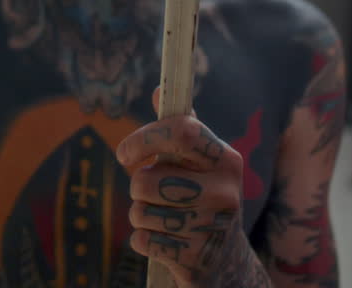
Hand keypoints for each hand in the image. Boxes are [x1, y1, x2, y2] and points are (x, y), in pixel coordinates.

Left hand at [116, 89, 252, 286]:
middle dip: (138, 187)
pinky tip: (166, 241)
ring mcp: (211, 227)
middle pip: (146, 178)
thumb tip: (159, 91)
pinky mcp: (196, 258)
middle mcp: (225, 190)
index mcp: (226, 159)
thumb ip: (179, 128)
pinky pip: (141, 240)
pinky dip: (144, 240)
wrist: (225, 259)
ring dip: (141, 215)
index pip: (180, 131)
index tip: (125, 154)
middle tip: (154, 193)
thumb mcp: (198, 162)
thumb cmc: (203, 195)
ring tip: (164, 217)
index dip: (143, 138)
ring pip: (140, 211)